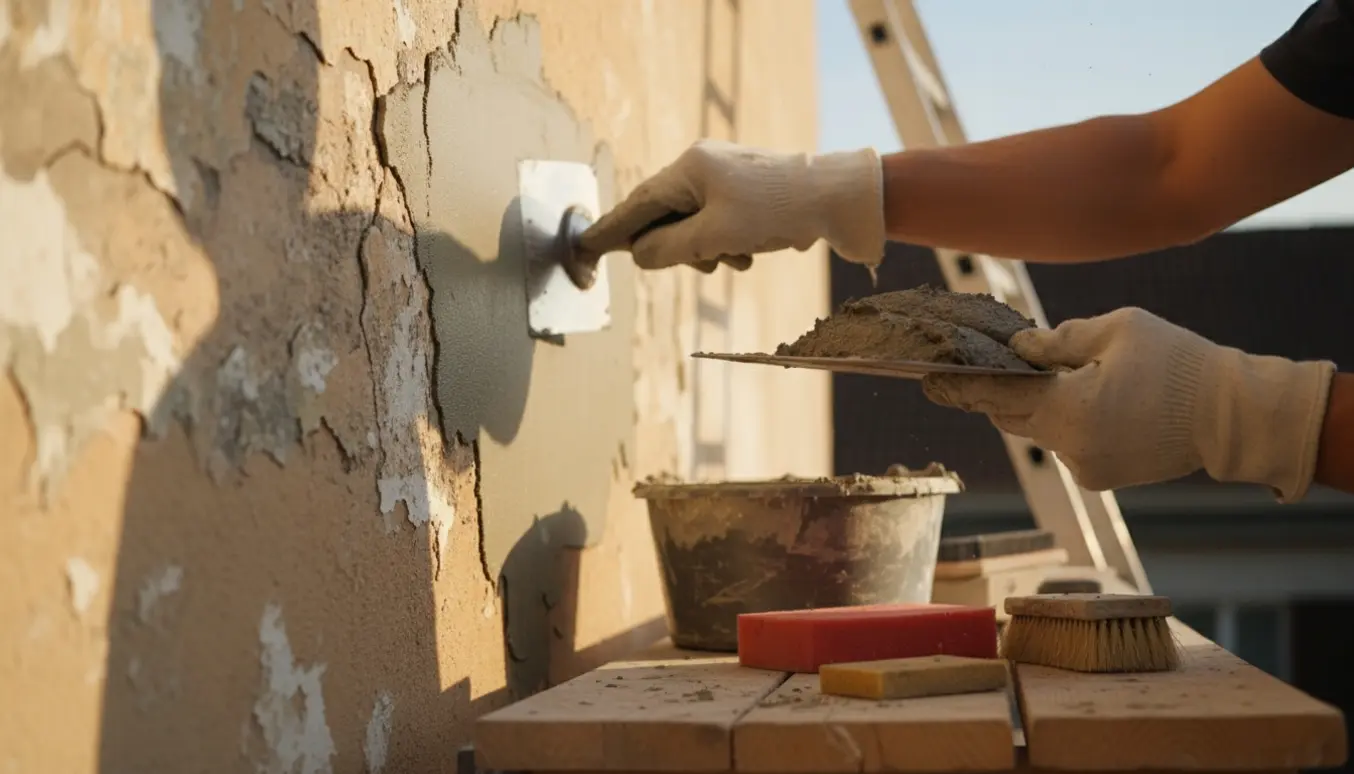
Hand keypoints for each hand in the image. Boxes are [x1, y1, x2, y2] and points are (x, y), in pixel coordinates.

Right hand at [579, 140, 884, 272]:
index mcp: (690, 168)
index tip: (585, 248)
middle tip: (704, 263)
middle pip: (666, 217)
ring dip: (710, 250)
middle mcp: (705, 165)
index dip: (611, 230)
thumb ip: (669, 249)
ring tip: (739, 257)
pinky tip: (754, 250)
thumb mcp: (715, 237)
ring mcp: (729, 177)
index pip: (637, 204)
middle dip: (681, 248)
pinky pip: (722, 224)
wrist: (843, 200)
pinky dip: (730, 243)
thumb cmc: (778, 211)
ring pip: (696, 226)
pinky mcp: (751, 192)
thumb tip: (640, 254)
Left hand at [922, 307, 1335, 501]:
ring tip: (1071, 375)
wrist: (1234, 417)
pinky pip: (1068, 442)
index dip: (958, 385)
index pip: (996, 395)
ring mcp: (1085, 468)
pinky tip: (1101, 399)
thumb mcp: (1117, 330)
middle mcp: (1069, 448)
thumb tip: (1019, 348)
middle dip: (998, 392)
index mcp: (1068, 410)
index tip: (925, 379)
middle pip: (1012, 416)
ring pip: (1042, 429)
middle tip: (974, 369)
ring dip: (1043, 403)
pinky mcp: (1101, 477)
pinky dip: (1069, 420)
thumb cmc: (1179, 363)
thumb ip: (1059, 340)